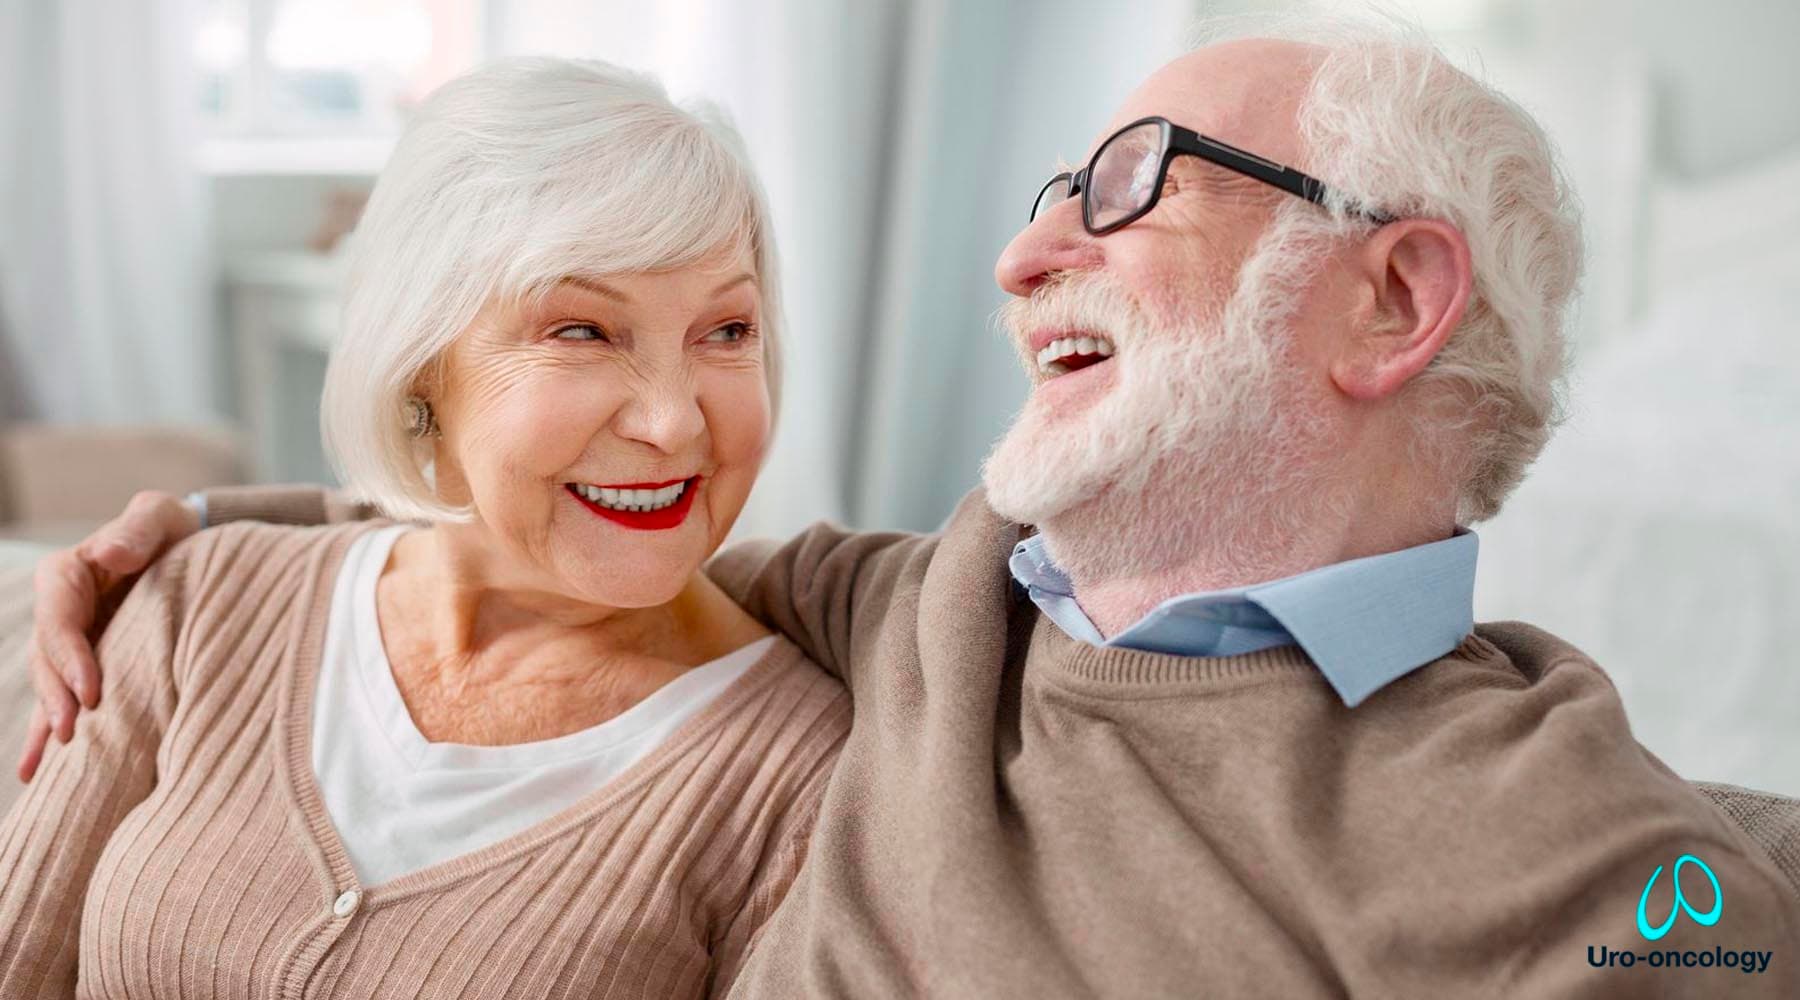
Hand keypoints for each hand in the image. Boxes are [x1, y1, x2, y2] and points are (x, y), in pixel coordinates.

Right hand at [16, 491, 200, 781]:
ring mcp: (68, 642)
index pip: (59, 622)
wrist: (187, 547)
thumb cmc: (170, 529)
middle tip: (73, 734)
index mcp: (65, 576)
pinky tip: (34, 773)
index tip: (91, 691)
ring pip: (51, 686)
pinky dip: (46, 735)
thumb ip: (136, 531)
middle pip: (48, 661)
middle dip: (58, 699)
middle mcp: (59, 612)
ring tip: (51, 762)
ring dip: (51, 721)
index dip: (70, 658)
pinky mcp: (84, 665)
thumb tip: (109, 552)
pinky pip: (62, 700)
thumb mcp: (157, 518)